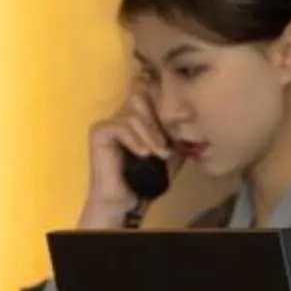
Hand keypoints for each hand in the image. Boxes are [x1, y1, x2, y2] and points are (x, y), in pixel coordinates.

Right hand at [79, 84, 169, 230]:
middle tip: (166, 145)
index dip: (165, 97)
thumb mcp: (170, 151)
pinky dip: (135, 139)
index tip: (183, 116)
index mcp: (139, 115)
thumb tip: (191, 116)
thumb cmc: (147, 177)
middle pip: (142, 95)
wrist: (126, 200)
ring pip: (134, 113)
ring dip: (150, 134)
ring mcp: (110, 122)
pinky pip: (120, 125)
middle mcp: (123, 114)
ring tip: (158, 154)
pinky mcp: (99, 132)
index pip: (150, 90)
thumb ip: (177, 133)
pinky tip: (143, 154)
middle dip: (158, 120)